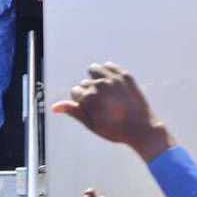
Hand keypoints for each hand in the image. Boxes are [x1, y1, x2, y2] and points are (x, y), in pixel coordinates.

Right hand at [51, 63, 172, 161]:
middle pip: (85, 83)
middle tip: (103, 106)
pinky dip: (108, 72)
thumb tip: (54, 107)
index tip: (93, 112)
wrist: (142, 128)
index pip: (75, 92)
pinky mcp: (125, 75)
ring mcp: (113, 78)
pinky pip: (109, 66)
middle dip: (90, 92)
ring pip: (94, 69)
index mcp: (88, 98)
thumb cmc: (114, 130)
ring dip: (95, 78)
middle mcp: (99, 85)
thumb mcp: (91, 124)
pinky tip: (112, 84)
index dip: (82, 103)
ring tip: (104, 91)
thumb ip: (73, 111)